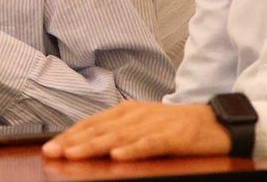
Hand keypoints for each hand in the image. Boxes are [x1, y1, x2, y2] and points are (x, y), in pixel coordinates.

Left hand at [42, 102, 229, 160]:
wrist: (216, 122)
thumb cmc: (175, 126)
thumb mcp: (142, 124)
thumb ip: (117, 131)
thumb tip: (88, 142)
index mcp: (127, 110)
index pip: (92, 123)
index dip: (70, 135)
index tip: (50, 147)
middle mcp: (137, 115)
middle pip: (100, 130)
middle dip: (73, 142)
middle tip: (52, 152)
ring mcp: (154, 125)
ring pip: (119, 137)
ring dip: (94, 146)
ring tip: (74, 155)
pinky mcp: (173, 137)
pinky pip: (149, 145)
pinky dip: (132, 150)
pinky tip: (117, 156)